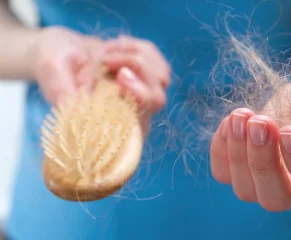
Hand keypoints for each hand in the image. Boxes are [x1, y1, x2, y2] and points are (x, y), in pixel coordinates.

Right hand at [32, 28, 169, 134]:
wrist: (63, 49)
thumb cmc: (55, 63)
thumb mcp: (52, 72)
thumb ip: (63, 92)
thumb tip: (80, 109)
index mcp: (107, 125)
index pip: (138, 127)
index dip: (138, 102)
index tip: (121, 77)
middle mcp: (130, 115)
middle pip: (157, 100)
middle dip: (137, 72)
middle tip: (108, 59)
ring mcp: (144, 95)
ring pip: (160, 78)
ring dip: (132, 56)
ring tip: (104, 53)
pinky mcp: (149, 76)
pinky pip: (157, 60)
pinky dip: (136, 47)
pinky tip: (115, 47)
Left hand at [210, 76, 290, 210]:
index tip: (290, 131)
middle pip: (274, 197)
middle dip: (262, 161)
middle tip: (261, 122)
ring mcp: (268, 183)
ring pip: (245, 189)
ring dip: (237, 153)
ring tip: (241, 116)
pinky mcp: (244, 170)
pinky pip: (223, 172)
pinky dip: (220, 149)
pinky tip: (230, 121)